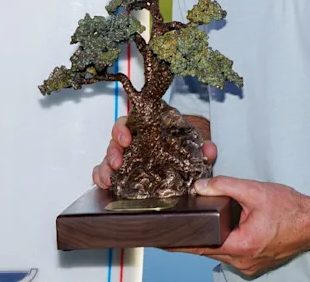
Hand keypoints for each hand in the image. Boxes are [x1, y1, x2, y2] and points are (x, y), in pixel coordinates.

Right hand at [92, 116, 217, 189]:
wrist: (184, 169)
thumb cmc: (183, 151)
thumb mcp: (194, 148)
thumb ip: (202, 148)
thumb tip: (209, 150)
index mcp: (146, 131)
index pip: (128, 123)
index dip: (123, 128)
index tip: (127, 138)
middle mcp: (133, 144)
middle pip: (114, 142)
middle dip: (112, 151)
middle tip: (117, 162)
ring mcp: (126, 160)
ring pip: (107, 159)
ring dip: (104, 167)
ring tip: (109, 179)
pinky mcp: (122, 176)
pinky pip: (104, 173)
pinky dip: (100, 178)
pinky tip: (104, 185)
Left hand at [166, 176, 309, 277]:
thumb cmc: (291, 209)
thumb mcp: (255, 191)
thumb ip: (225, 186)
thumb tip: (200, 186)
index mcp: (241, 245)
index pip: (199, 246)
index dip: (177, 242)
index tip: (159, 240)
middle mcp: (242, 260)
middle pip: (205, 251)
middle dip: (189, 239)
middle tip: (169, 229)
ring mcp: (248, 263)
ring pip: (218, 252)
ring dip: (207, 239)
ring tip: (193, 225)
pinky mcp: (254, 260)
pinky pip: (230, 252)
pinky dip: (222, 241)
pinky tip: (219, 228)